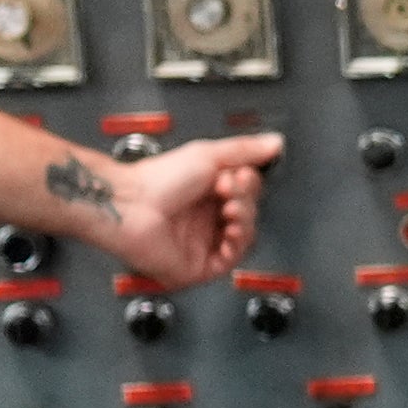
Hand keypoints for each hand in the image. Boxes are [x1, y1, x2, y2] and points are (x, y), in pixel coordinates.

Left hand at [96, 131, 281, 287]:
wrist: (131, 205)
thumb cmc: (156, 180)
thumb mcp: (207, 154)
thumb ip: (244, 149)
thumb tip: (275, 143)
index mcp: (207, 192)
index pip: (247, 193)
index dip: (248, 185)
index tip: (239, 175)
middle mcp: (206, 217)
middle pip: (249, 214)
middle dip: (245, 200)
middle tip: (229, 189)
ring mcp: (202, 241)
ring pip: (244, 237)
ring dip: (244, 221)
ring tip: (229, 208)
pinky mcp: (199, 264)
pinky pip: (231, 261)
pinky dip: (238, 245)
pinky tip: (231, 231)